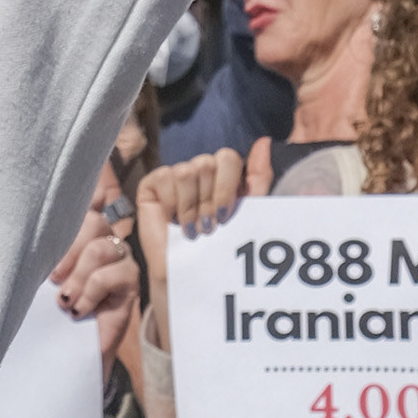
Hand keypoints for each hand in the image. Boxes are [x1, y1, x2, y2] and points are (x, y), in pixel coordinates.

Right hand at [143, 137, 271, 242]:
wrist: (191, 276)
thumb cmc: (219, 250)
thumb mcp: (247, 214)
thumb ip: (258, 179)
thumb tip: (263, 142)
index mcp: (223, 176)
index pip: (228, 157)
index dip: (227, 186)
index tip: (225, 216)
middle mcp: (199, 172)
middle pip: (207, 163)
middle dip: (208, 202)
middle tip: (207, 226)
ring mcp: (175, 176)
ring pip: (187, 170)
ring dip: (191, 207)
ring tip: (192, 228)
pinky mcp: (153, 183)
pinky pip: (166, 177)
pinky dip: (172, 204)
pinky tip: (173, 221)